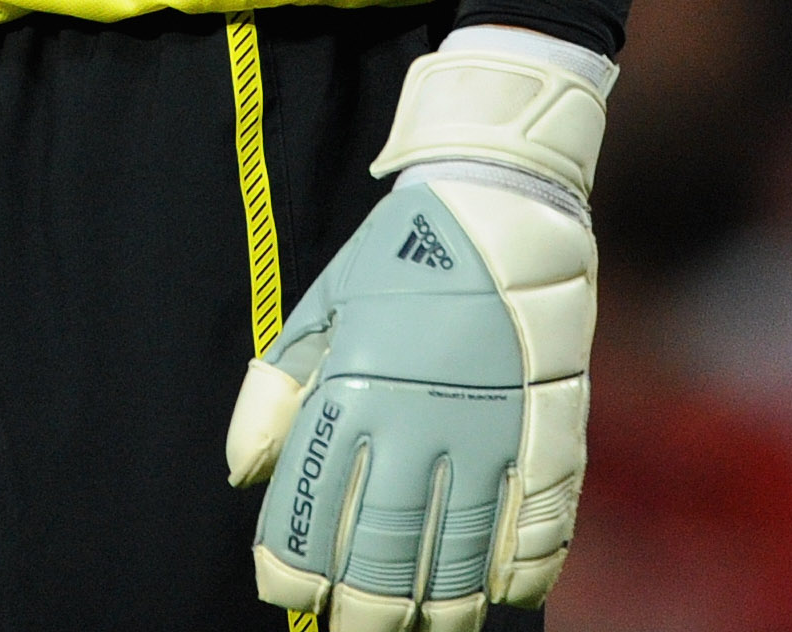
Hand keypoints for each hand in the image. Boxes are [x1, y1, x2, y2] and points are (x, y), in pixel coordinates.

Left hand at [225, 35, 608, 628]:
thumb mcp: (318, 308)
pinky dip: (519, 572)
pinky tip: (499, 594)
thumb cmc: (397, 257)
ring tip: (423, 624)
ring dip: (437, 605)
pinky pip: (537, 528)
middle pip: (381, 552)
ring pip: (457, 556)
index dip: (293, 569)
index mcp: (352, 390)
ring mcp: (489, 432)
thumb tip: (241, 472)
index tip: (288, 593)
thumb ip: (274, 390)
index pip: (310, 511)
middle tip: (354, 629)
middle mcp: (417, 421)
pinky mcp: (550, 433)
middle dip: (360, 607)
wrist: (498, 202)